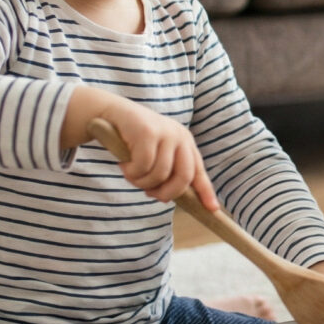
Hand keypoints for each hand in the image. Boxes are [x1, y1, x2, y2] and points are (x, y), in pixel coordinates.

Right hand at [73, 92, 217, 207]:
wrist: (111, 114)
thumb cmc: (133, 140)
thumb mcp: (155, 154)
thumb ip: (165, 172)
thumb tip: (169, 199)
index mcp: (185, 143)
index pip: (198, 171)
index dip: (206, 192)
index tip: (212, 209)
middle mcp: (180, 137)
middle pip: (184, 177)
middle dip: (167, 193)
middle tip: (150, 194)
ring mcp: (166, 133)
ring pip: (160, 175)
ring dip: (142, 182)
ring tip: (131, 174)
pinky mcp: (148, 132)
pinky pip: (143, 166)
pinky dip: (132, 172)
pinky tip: (124, 165)